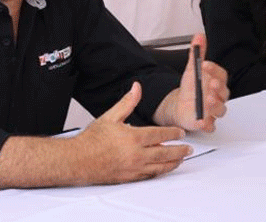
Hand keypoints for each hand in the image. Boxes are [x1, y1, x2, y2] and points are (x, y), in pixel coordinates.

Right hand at [71, 82, 190, 184]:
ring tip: (180, 160)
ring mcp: (134, 168)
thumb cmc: (91, 140)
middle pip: (165, 153)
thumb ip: (128, 102)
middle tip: (189, 149)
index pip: (161, 135)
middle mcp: (136, 155)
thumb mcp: (111, 116)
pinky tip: (163, 169)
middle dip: (180, 151)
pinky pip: (149, 176)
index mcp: (134, 138)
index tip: (181, 133)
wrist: (77, 160)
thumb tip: (137, 87)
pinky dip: (159, 172)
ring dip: (173, 163)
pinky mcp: (129, 178)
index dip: (174, 133)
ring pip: (160, 167)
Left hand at [155, 33, 228, 131]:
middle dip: (219, 88)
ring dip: (215, 105)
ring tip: (208, 100)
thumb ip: (196, 53)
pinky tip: (202, 120)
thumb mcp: (192, 69)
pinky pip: (210, 126)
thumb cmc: (191, 88)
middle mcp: (218, 96)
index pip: (221, 74)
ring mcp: (213, 110)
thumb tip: (199, 37)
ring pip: (220, 110)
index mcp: (217, 82)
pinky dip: (207, 124)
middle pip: (224, 93)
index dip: (214, 69)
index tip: (204, 64)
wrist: (181, 105)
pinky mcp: (206, 123)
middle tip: (212, 84)